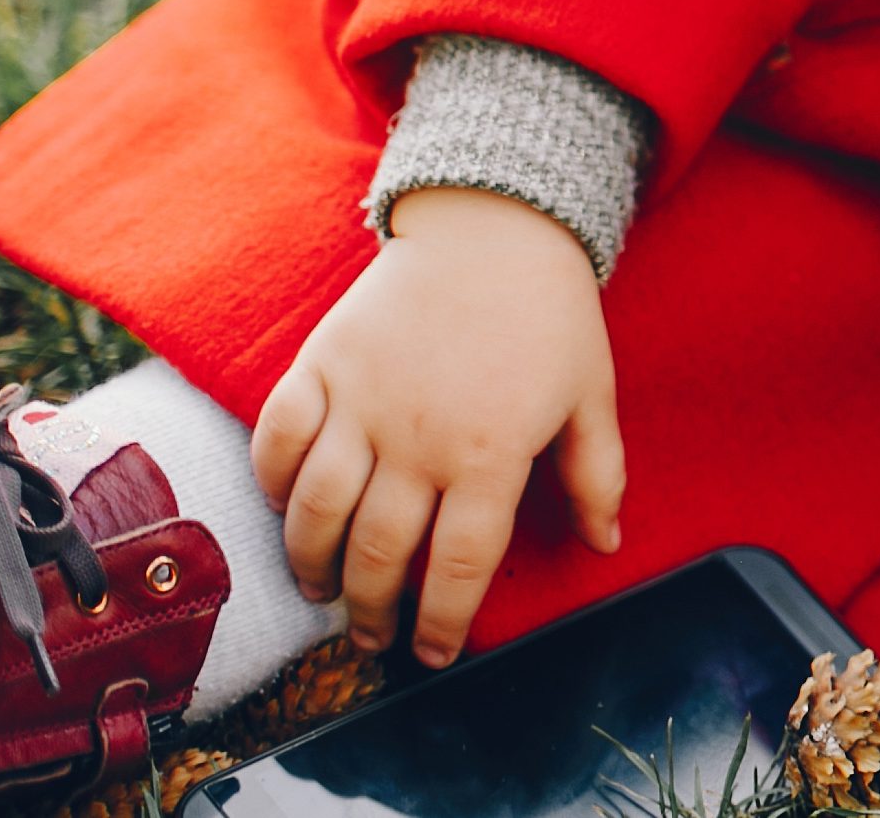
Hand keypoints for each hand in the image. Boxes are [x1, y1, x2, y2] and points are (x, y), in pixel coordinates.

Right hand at [250, 188, 624, 666]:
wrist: (494, 226)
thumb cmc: (550, 316)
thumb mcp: (592, 395)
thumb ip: (597, 475)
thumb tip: (606, 543)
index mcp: (491, 451)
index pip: (459, 563)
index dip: (444, 621)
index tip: (434, 653)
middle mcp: (418, 436)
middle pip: (380, 550)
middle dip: (371, 609)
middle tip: (371, 637)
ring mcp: (361, 401)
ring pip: (316, 509)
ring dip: (312, 562)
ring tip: (323, 590)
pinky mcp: (320, 366)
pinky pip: (278, 438)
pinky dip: (273, 481)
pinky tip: (286, 508)